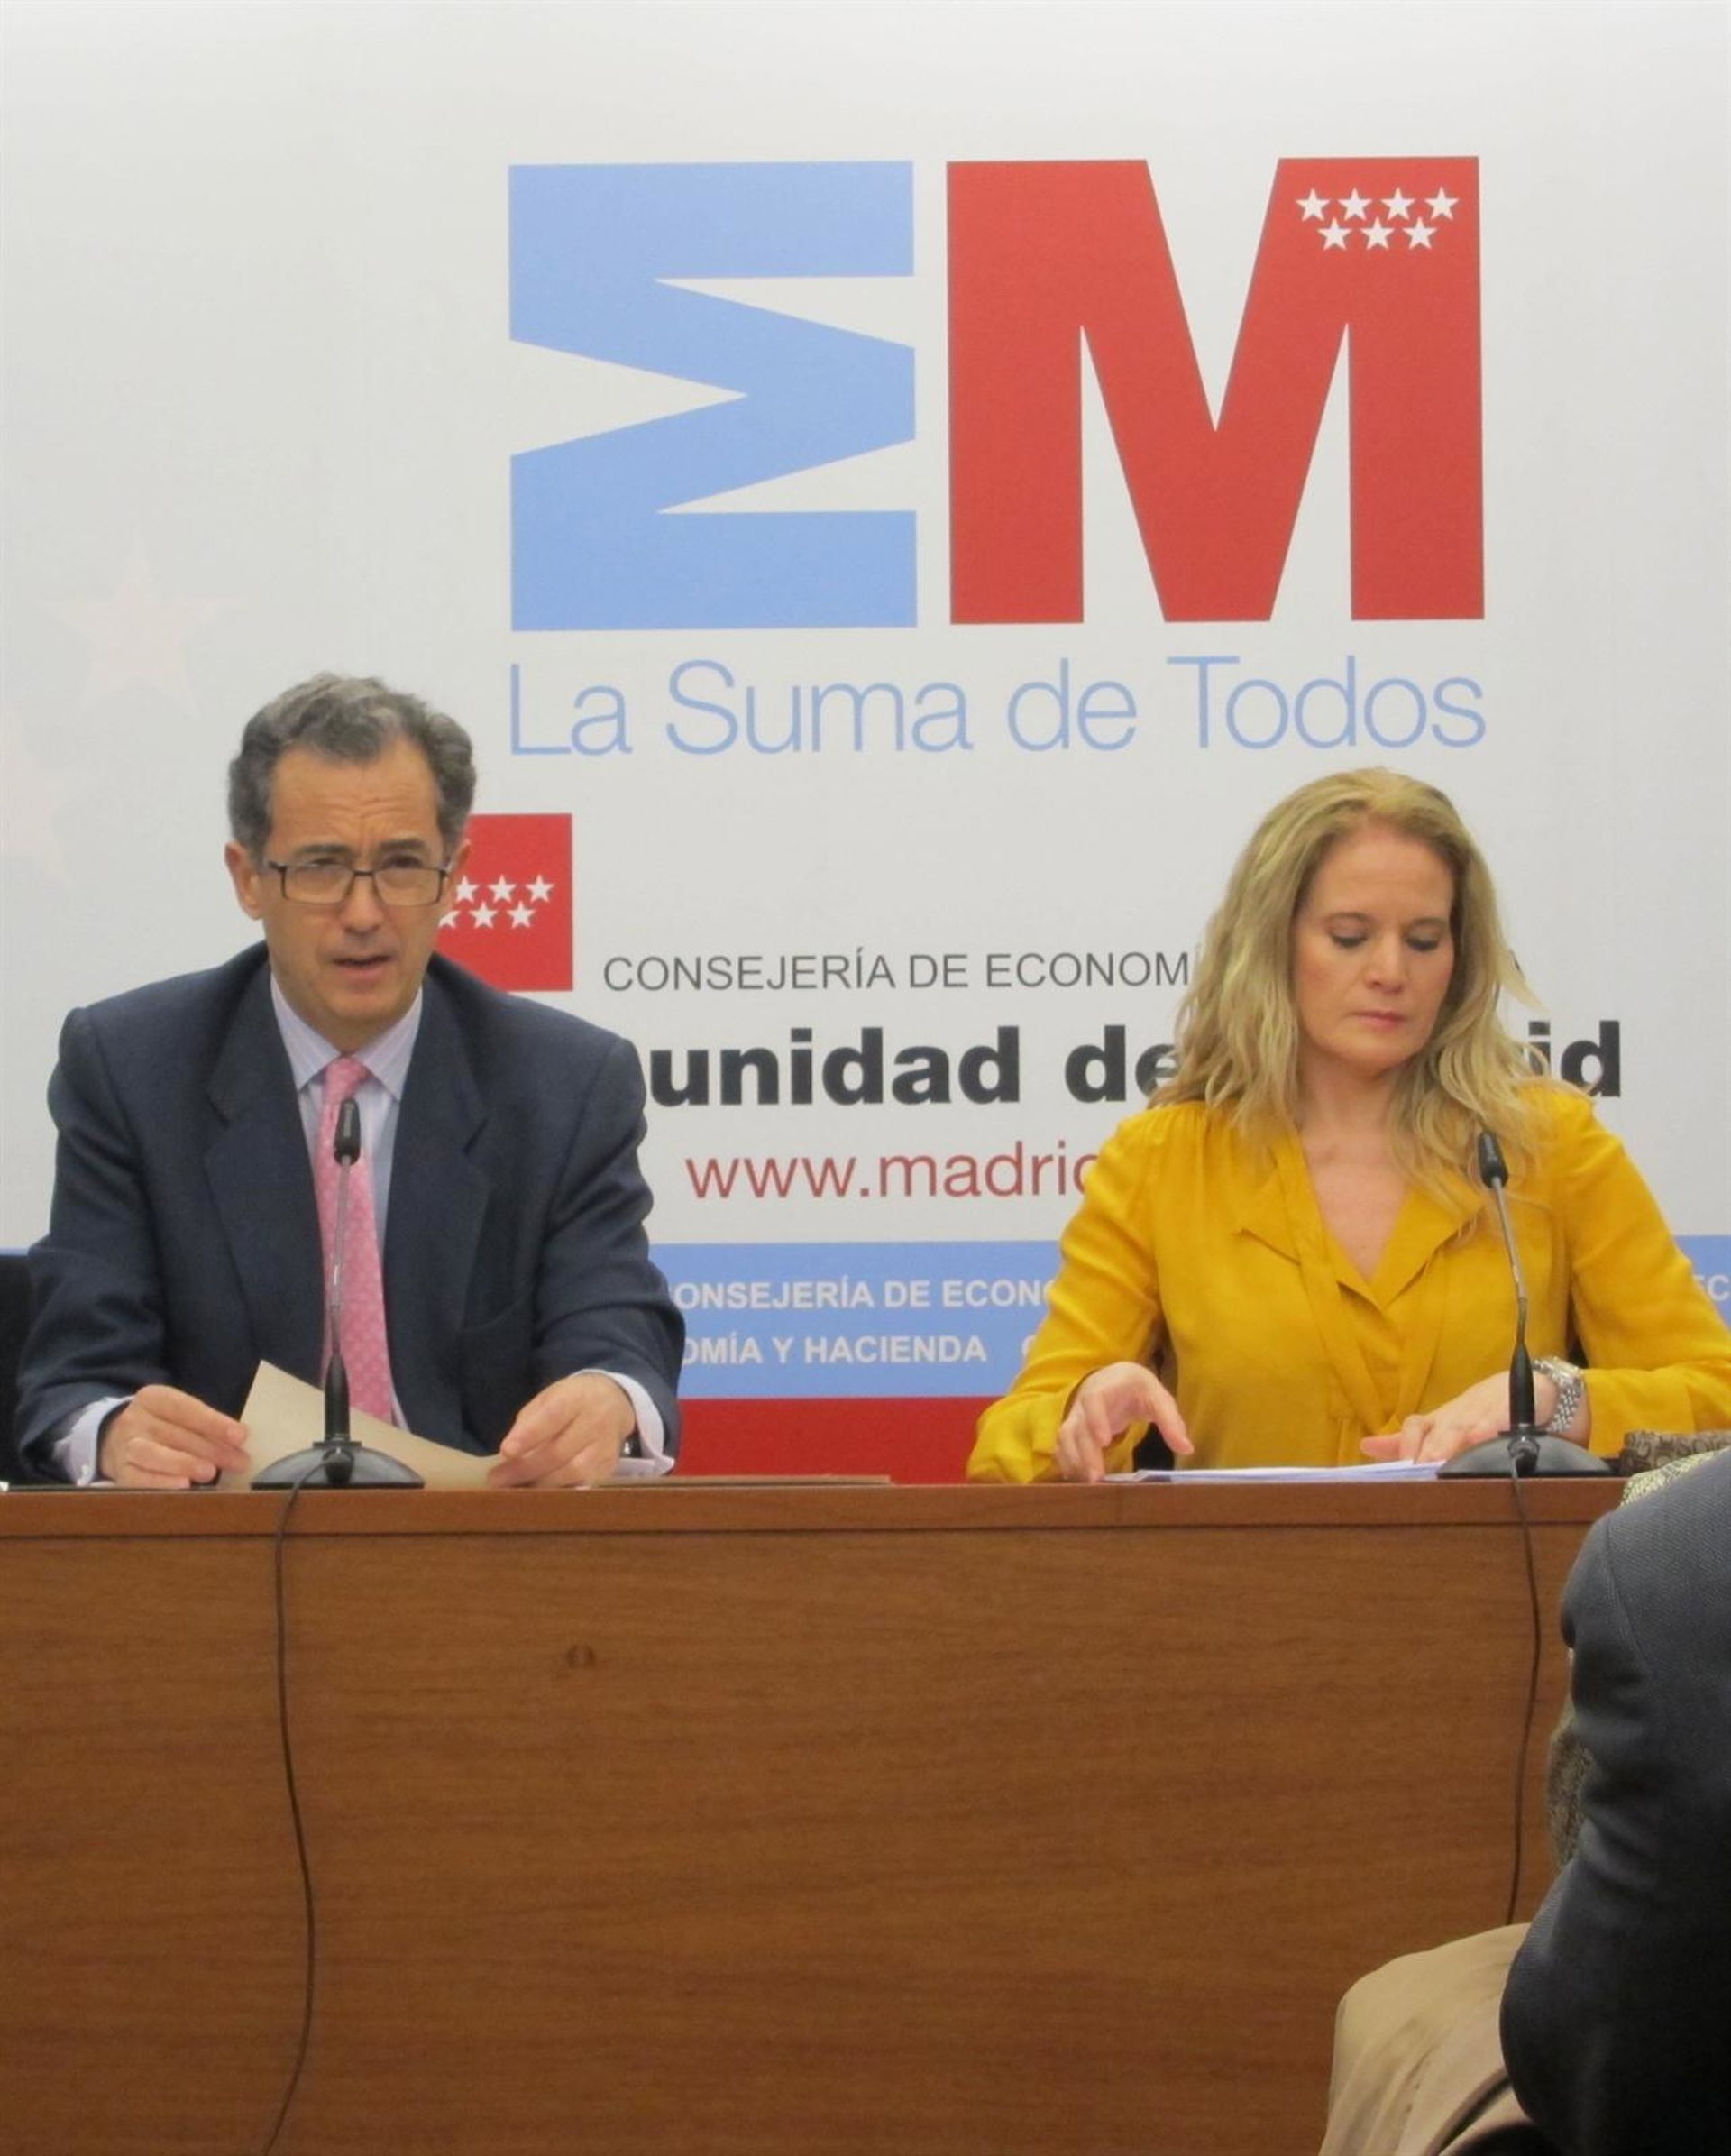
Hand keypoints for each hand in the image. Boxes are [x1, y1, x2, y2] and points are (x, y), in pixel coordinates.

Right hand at [97, 1385, 249, 1487]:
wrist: (113, 1439)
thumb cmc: (160, 1426)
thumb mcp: (178, 1415)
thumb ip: (206, 1425)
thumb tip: (239, 1441)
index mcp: (153, 1398)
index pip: (185, 1408)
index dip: (214, 1422)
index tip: (241, 1436)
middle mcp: (135, 1419)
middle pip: (174, 1433)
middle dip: (211, 1449)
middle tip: (238, 1461)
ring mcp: (124, 1446)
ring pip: (152, 1453)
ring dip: (184, 1464)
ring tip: (210, 1473)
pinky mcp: (118, 1471)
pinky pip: (138, 1478)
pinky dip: (161, 1483)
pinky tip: (182, 1487)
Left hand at [487, 1373, 635, 1488]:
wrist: (614, 1402)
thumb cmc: (571, 1400)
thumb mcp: (548, 1398)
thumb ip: (528, 1422)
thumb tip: (510, 1453)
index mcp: (577, 1398)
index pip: (552, 1417)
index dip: (529, 1435)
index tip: (506, 1451)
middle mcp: (595, 1421)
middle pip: (559, 1451)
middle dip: (525, 1468)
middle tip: (497, 1480)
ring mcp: (605, 1446)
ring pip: (572, 1472)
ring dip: (540, 1484)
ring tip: (515, 1489)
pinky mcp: (609, 1466)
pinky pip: (582, 1484)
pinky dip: (559, 1492)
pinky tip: (539, 1495)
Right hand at [1054, 1362, 1192, 1482]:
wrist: (1116, 1378)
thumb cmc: (1139, 1389)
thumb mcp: (1159, 1398)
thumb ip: (1171, 1422)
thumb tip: (1187, 1448)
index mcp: (1107, 1387)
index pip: (1094, 1400)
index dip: (1096, 1420)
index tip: (1104, 1441)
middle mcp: (1084, 1400)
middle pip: (1077, 1426)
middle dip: (1085, 1452)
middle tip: (1096, 1477)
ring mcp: (1076, 1415)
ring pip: (1065, 1437)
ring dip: (1074, 1460)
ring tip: (1088, 1483)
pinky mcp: (1073, 1428)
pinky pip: (1062, 1445)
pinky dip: (1067, 1462)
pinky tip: (1077, 1479)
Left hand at [1362, 1370, 1588, 1463]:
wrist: (1533, 1385)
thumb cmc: (1480, 1411)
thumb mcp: (1442, 1424)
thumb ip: (1406, 1439)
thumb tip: (1365, 1446)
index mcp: (1440, 1421)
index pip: (1414, 1428)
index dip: (1403, 1446)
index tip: (1392, 1469)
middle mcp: (1457, 1417)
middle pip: (1434, 1431)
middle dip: (1422, 1452)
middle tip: (1413, 1473)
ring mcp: (1483, 1415)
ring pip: (1461, 1430)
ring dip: (1448, 1447)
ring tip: (1437, 1464)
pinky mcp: (1512, 1416)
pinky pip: (1500, 1425)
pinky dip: (1491, 1434)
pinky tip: (1485, 1445)